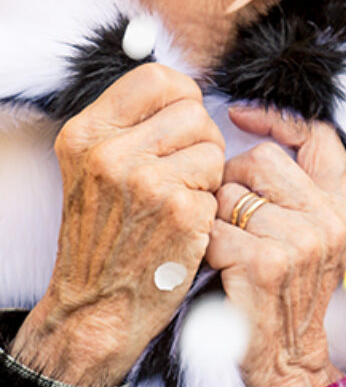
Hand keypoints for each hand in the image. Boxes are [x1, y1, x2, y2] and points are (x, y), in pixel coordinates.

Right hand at [10, 64, 224, 385]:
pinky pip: (219, 188)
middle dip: (200, 140)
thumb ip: (128, 126)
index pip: (154, 77)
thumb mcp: (91, 169)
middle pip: (193, 112)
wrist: (94, 308)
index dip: (181, 94)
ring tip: (180, 200)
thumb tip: (182, 90)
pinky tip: (184, 229)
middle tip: (183, 173)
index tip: (183, 117)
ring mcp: (147, 183)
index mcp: (86, 134)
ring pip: (213, 148)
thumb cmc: (101, 237)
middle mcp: (111, 154)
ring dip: (208, 175)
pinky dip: (210, 208)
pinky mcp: (180, 213)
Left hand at [205, 106, 345, 386]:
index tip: (241, 116)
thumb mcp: (309, 236)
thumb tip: (248, 128)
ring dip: (214, 217)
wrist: (284, 362)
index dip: (277, 118)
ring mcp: (301, 242)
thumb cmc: (283, 292)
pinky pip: (214, 230)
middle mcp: (329, 220)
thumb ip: (295, 188)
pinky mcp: (266, 264)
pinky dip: (203, 246)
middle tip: (227, 216)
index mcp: (342, 206)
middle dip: (232, 181)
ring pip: (232, 195)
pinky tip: (214, 265)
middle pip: (261, 159)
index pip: (320, 136)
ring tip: (224, 246)